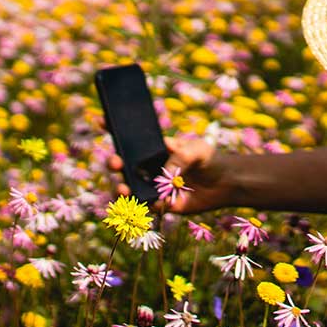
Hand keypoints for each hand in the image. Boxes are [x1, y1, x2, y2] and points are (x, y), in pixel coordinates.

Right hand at [109, 135, 234, 213]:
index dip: (113, 129)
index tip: (100, 120)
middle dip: (113, 162)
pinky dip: (148, 204)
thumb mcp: (197, 150)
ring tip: (123, 188)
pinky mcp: (161, 204)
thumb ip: (181, 155)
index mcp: (153, 149)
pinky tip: (157, 202)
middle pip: (122, 165)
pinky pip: (148, 206)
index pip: (129, 139)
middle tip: (116, 162)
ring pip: (128, 188)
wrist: (225, 184)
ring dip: (120, 188)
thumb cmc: (210, 160)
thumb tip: (164, 167)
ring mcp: (152, 186)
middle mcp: (148, 167)